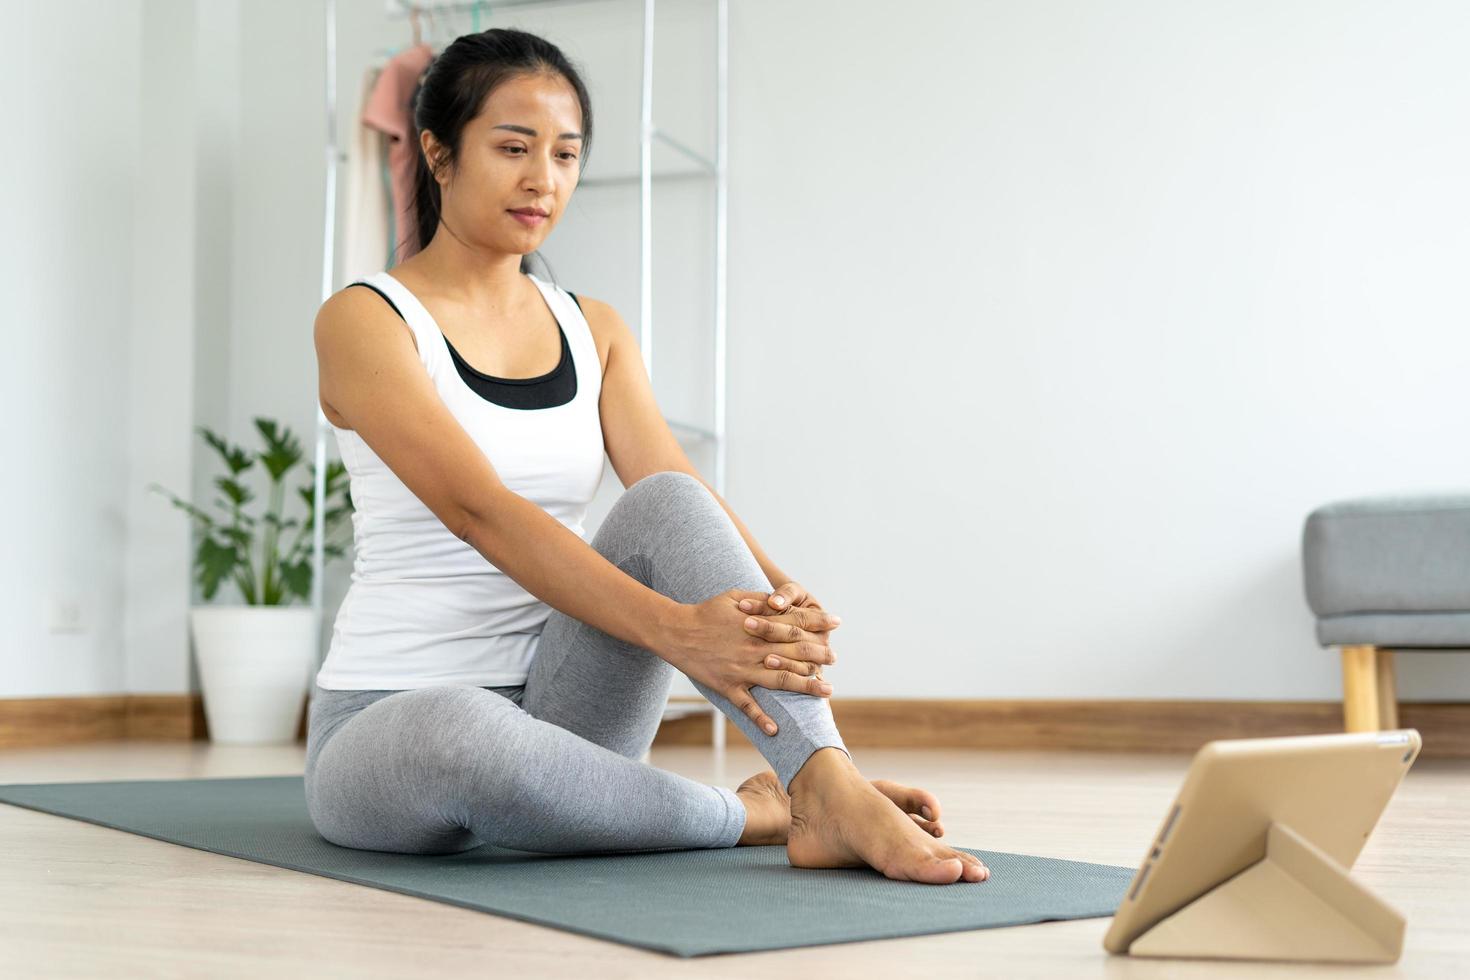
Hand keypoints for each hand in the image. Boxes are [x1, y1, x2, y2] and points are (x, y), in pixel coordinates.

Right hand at [657, 588, 839, 736]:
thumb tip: (783, 600)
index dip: (817, 622)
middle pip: (794, 653)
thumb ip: (761, 600)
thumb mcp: (735, 597)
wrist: (676, 632)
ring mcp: (742, 670)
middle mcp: (754, 649)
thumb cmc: (706, 612)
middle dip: (818, 655)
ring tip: (826, 690)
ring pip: (780, 680)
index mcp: (758, 626)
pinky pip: (747, 706)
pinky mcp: (728, 686)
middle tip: (834, 658)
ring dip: (805, 686)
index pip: (795, 623)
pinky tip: (776, 729)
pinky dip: (761, 718)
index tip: (835, 622)